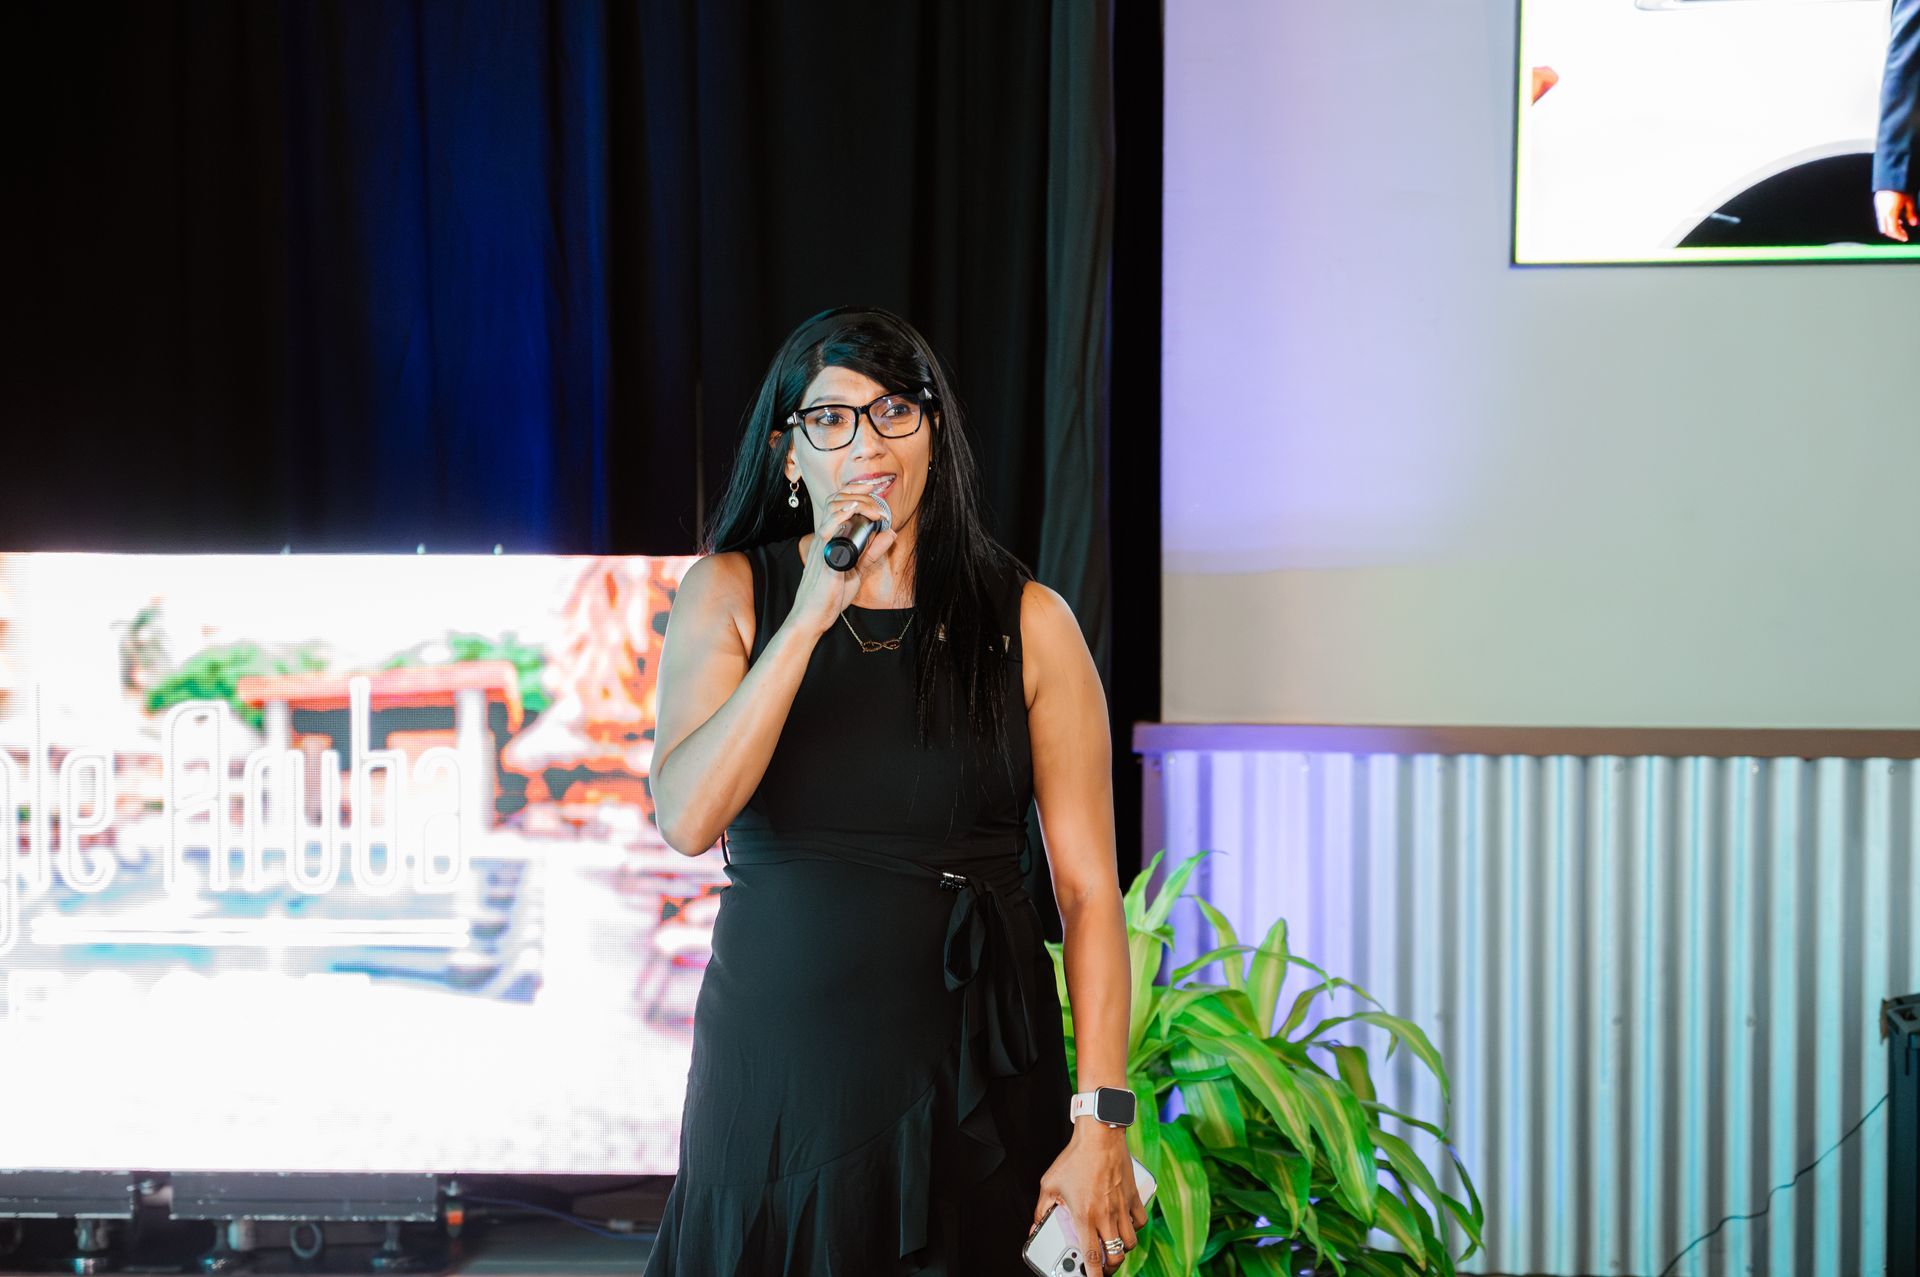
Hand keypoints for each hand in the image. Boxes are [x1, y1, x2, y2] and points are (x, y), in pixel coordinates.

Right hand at [788, 476, 899, 636]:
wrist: (813, 616)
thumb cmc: (831, 594)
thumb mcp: (858, 569)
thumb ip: (872, 551)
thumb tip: (890, 532)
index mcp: (831, 537)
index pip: (839, 503)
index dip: (854, 490)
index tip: (873, 486)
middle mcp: (825, 537)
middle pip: (837, 500)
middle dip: (860, 493)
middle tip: (879, 500)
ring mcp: (822, 545)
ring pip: (832, 509)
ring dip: (855, 502)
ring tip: (873, 507)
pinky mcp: (823, 558)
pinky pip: (827, 531)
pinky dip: (838, 517)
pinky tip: (851, 511)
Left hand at [1027, 1124, 1145, 1269]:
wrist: (1099, 1136)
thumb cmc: (1075, 1158)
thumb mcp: (1049, 1185)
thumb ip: (1042, 1210)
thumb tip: (1035, 1227)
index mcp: (1084, 1217)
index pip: (1092, 1257)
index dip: (1092, 1275)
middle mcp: (1106, 1216)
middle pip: (1114, 1256)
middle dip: (1109, 1267)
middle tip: (1101, 1266)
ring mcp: (1122, 1207)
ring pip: (1129, 1242)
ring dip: (1121, 1249)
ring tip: (1112, 1247)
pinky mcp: (1134, 1197)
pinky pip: (1140, 1222)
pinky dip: (1134, 1228)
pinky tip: (1125, 1224)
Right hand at [1875, 189, 1916, 241]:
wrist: (1890, 178)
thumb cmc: (1901, 188)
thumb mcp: (1910, 201)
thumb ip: (1911, 213)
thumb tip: (1914, 223)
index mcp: (1891, 214)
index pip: (1893, 230)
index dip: (1899, 236)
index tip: (1905, 238)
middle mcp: (1882, 213)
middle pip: (1886, 230)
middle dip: (1894, 234)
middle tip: (1903, 234)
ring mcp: (1878, 209)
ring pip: (1882, 225)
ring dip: (1891, 227)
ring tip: (1901, 225)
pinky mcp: (1877, 205)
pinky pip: (1881, 217)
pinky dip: (1888, 221)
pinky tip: (1896, 217)